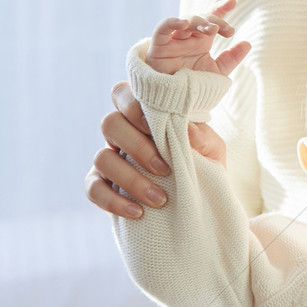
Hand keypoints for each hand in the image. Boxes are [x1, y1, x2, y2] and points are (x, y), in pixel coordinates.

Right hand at [84, 0, 242, 217]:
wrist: (206, 199)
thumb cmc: (206, 164)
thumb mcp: (213, 147)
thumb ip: (201, 134)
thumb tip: (186, 125)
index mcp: (146, 113)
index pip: (127, 94)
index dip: (137, 107)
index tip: (162, 127)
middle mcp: (124, 131)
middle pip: (109, 122)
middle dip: (137, 145)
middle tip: (166, 168)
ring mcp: (111, 157)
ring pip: (102, 156)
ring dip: (131, 178)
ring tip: (161, 199)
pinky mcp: (103, 184)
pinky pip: (93, 187)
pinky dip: (113, 200)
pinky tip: (138, 212)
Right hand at [147, 0, 250, 77]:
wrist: (176, 105)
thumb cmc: (194, 87)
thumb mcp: (217, 73)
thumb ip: (231, 59)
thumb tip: (247, 43)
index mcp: (202, 41)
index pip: (211, 19)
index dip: (220, 8)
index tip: (232, 2)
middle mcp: (188, 38)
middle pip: (201, 18)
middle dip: (215, 21)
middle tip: (228, 31)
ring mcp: (173, 41)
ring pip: (186, 21)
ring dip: (199, 23)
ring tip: (212, 30)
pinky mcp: (158, 47)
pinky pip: (162, 29)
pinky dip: (172, 23)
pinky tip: (184, 24)